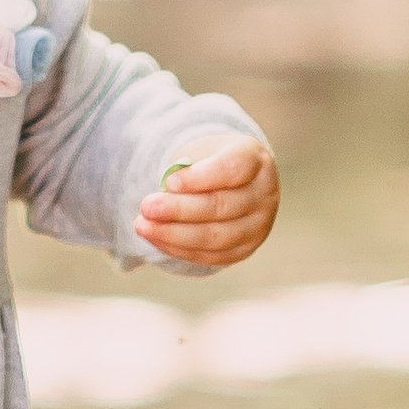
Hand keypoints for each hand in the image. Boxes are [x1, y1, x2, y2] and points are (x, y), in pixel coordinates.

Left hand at [135, 137, 278, 271]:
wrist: (235, 183)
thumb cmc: (211, 162)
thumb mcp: (203, 152)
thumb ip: (187, 168)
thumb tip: (164, 194)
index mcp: (255, 160)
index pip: (232, 168)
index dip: (199, 177)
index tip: (168, 181)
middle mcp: (264, 194)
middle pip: (221, 206)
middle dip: (179, 209)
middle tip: (146, 207)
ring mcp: (259, 225)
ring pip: (216, 237)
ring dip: (175, 234)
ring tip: (143, 225)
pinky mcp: (245, 249)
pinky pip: (211, 256)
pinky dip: (179, 249)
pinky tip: (156, 238)